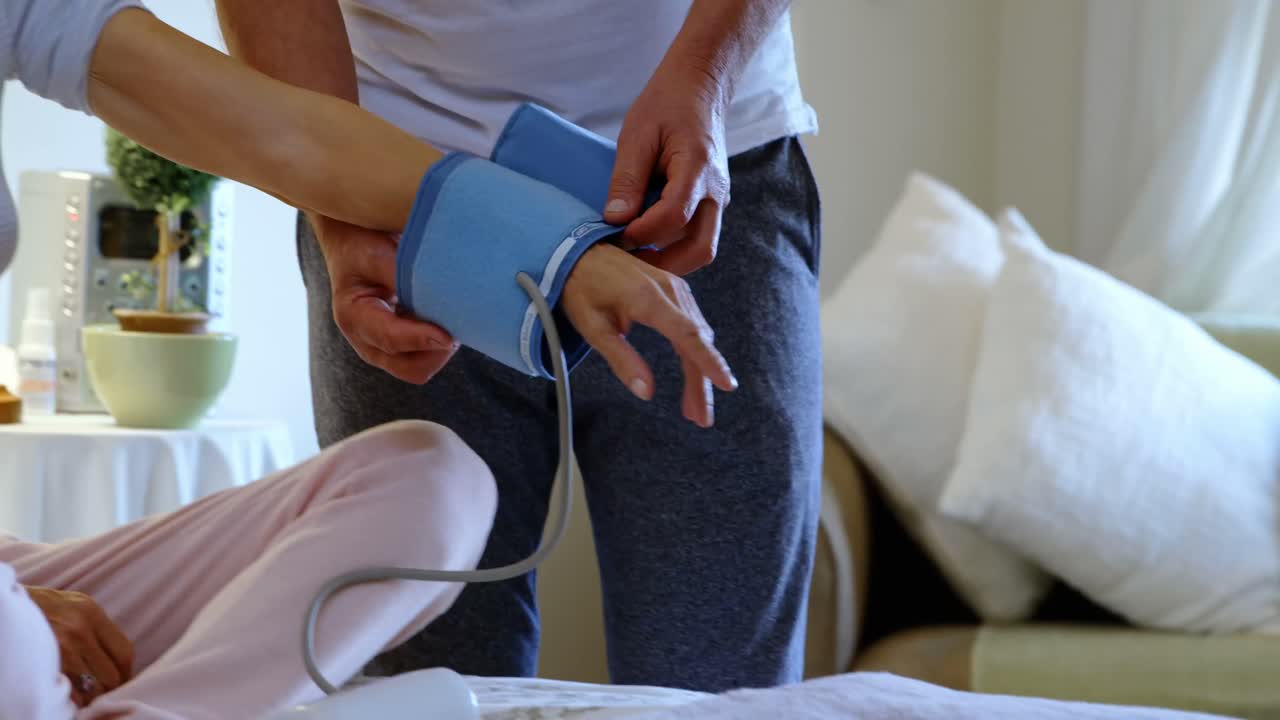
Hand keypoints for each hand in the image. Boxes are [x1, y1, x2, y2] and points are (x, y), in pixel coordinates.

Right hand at [26, 586, 132, 706]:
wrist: (4, 607)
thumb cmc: (39, 607)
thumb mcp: (74, 606)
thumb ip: (97, 630)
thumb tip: (118, 663)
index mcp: (90, 613)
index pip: (124, 653)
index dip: (125, 674)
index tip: (119, 683)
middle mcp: (78, 629)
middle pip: (111, 676)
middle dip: (108, 689)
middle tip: (99, 694)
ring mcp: (58, 648)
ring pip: (91, 690)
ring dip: (89, 698)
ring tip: (83, 697)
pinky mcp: (39, 664)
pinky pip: (67, 694)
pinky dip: (70, 701)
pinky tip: (66, 696)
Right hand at [314, 216, 458, 383]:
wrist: (354, 242)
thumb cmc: (362, 244)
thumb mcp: (377, 254)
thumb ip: (402, 276)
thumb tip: (438, 296)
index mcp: (353, 317)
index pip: (391, 340)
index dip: (423, 339)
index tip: (449, 335)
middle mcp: (367, 341)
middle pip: (411, 369)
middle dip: (437, 351)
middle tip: (455, 321)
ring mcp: (384, 348)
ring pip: (423, 367)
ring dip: (441, 347)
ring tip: (449, 314)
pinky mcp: (401, 346)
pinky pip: (427, 357)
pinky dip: (440, 342)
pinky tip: (443, 315)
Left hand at [562, 244, 736, 426]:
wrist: (580, 252)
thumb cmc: (582, 288)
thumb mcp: (593, 328)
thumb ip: (621, 359)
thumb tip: (645, 393)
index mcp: (649, 299)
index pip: (688, 335)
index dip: (709, 362)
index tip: (726, 384)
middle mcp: (670, 291)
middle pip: (697, 342)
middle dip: (702, 383)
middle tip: (701, 418)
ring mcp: (676, 288)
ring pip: (698, 336)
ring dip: (699, 372)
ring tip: (695, 407)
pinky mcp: (676, 290)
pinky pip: (693, 324)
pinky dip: (696, 352)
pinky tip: (693, 374)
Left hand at [604, 55, 730, 276]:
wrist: (700, 88)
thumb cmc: (668, 103)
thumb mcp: (637, 135)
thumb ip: (627, 179)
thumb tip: (614, 219)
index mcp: (697, 168)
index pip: (675, 217)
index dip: (644, 232)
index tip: (617, 233)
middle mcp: (716, 191)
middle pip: (701, 249)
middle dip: (664, 264)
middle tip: (628, 261)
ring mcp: (718, 199)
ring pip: (702, 248)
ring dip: (669, 258)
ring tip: (634, 251)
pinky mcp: (712, 203)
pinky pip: (697, 235)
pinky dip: (673, 246)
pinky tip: (646, 238)